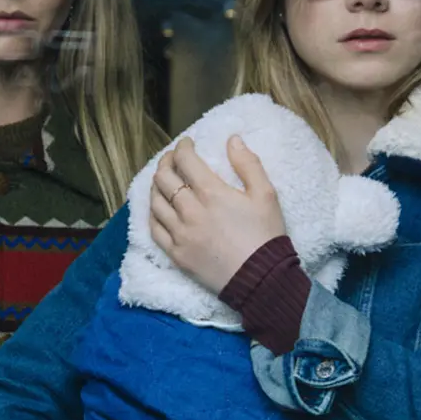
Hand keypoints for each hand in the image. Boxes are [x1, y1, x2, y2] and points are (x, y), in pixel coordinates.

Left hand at [149, 136, 286, 294]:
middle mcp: (190, 211)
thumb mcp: (266, 195)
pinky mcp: (176, 254)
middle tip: (174, 159)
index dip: (182, 147)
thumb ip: (248, 164)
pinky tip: (159, 209)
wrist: (261, 280)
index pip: (185, 160)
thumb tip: (232, 140)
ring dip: (157, 186)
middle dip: (166, 162)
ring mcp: (180, 234)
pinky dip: (154, 213)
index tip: (187, 144)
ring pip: (155, 202)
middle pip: (163, 178)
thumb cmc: (266, 235)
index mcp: (211, 193)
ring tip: (165, 181)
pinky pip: (154, 229)